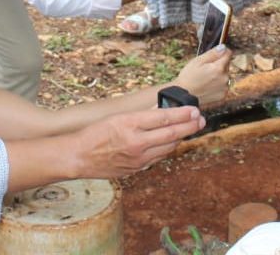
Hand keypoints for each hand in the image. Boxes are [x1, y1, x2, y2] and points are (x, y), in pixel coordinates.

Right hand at [68, 107, 204, 178]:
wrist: (79, 157)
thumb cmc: (95, 133)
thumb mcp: (118, 117)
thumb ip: (141, 115)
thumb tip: (162, 110)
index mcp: (130, 124)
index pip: (164, 118)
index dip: (183, 114)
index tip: (194, 109)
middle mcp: (136, 142)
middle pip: (172, 134)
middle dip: (190, 126)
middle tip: (200, 120)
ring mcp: (138, 158)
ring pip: (168, 148)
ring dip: (180, 138)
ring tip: (189, 129)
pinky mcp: (137, 169)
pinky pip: (157, 157)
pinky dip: (166, 148)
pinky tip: (170, 142)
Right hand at [173, 44, 231, 104]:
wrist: (184, 96)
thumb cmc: (188, 77)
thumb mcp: (198, 61)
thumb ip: (212, 53)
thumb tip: (223, 47)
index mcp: (219, 68)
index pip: (228, 54)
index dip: (222, 52)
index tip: (215, 54)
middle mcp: (225, 78)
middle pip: (226, 65)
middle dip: (218, 64)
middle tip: (205, 69)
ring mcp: (224, 88)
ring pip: (225, 75)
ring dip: (218, 75)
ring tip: (205, 79)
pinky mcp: (223, 95)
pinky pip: (223, 85)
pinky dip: (217, 84)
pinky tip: (207, 86)